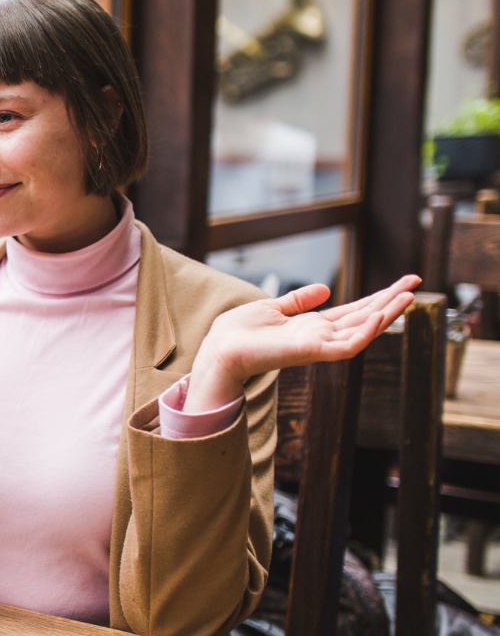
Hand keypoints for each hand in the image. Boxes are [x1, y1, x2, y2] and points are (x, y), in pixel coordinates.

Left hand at [185, 276, 420, 412]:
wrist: (219, 348)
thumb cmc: (239, 332)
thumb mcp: (273, 308)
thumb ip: (299, 300)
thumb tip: (325, 289)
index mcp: (313, 326)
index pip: (354, 310)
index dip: (378, 297)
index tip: (401, 284)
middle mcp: (320, 336)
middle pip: (365, 317)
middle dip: (391, 301)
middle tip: (416, 282)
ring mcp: (318, 346)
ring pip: (362, 331)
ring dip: (386, 314)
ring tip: (408, 296)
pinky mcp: (311, 353)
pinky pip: (346, 346)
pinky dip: (364, 333)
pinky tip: (381, 317)